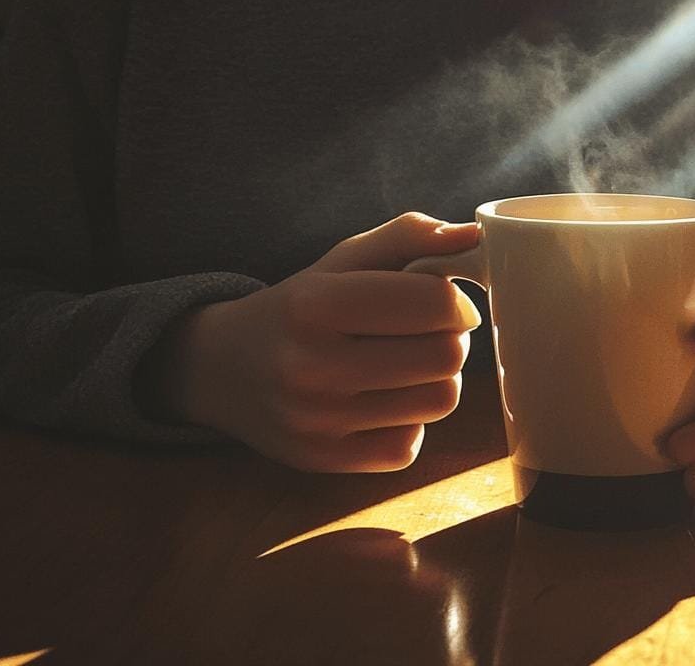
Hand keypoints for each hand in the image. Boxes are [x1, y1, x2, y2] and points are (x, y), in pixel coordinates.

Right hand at [159, 213, 481, 472]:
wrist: (221, 370)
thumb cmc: (298, 306)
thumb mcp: (343, 260)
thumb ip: (409, 236)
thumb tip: (473, 234)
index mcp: (316, 304)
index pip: (435, 303)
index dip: (456, 301)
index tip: (445, 301)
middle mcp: (312, 366)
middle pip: (446, 356)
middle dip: (450, 338)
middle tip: (428, 333)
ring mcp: (317, 421)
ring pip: (440, 401)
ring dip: (435, 380)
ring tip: (405, 365)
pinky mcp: (324, 460)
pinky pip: (410, 443)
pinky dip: (408, 421)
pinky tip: (381, 401)